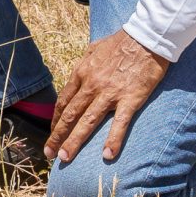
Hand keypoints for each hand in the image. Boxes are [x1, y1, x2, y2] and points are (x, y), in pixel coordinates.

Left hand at [46, 30, 169, 163]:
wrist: (147, 37)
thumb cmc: (121, 42)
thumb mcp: (94, 49)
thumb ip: (85, 64)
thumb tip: (78, 73)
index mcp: (81, 73)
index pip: (64, 102)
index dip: (56, 120)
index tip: (53, 133)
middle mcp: (91, 85)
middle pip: (69, 115)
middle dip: (57, 136)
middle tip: (49, 153)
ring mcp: (110, 93)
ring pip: (87, 122)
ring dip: (74, 142)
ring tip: (65, 159)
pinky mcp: (130, 99)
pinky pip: (119, 123)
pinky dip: (112, 140)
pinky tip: (107, 155)